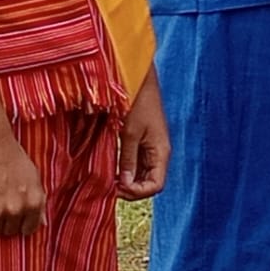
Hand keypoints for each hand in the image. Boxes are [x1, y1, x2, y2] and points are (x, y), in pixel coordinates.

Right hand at [0, 128, 45, 236]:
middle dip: (5, 223)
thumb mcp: (33, 177)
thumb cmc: (13, 157)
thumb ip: (38, 201)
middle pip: (10, 232)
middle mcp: (18, 209)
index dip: (22, 225)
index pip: (30, 229)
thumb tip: (42, 224)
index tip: (15, 220)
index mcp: (35, 202)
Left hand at [117, 67, 170, 200]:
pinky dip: (125, 168)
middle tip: (108, 186)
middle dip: (130, 189)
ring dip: (127, 179)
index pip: (156, 186)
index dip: (137, 192)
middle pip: (149, 182)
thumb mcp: (130, 133)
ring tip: (108, 178)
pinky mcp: (143, 140)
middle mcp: (158, 152)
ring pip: (142, 174)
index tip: (116, 188)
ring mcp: (151, 146)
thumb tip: (124, 185)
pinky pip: (137, 162)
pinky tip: (111, 167)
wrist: (139, 78)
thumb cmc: (138, 102)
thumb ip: (128, 159)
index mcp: (161, 152)